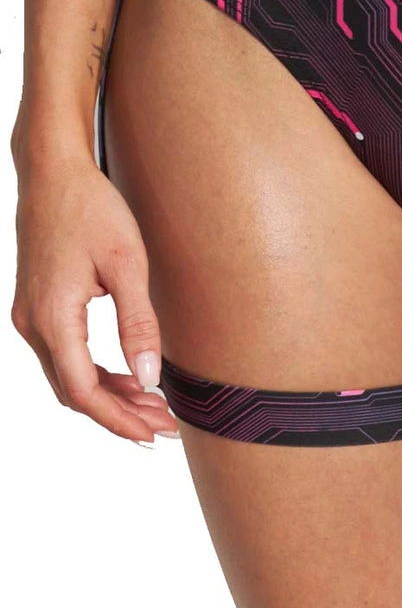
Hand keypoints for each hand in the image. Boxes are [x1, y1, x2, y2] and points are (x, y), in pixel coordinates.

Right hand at [10, 150, 177, 443]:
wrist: (53, 173)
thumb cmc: (92, 209)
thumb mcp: (126, 263)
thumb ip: (138, 323)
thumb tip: (149, 379)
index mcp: (53, 317)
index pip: (84, 391)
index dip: (119, 419)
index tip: (153, 434)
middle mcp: (33, 323)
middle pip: (73, 391)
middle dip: (119, 414)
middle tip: (164, 426)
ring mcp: (31, 316)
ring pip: (67, 376)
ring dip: (108, 396)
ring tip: (152, 407)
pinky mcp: (37, 306)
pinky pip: (64, 356)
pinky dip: (94, 373)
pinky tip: (127, 376)